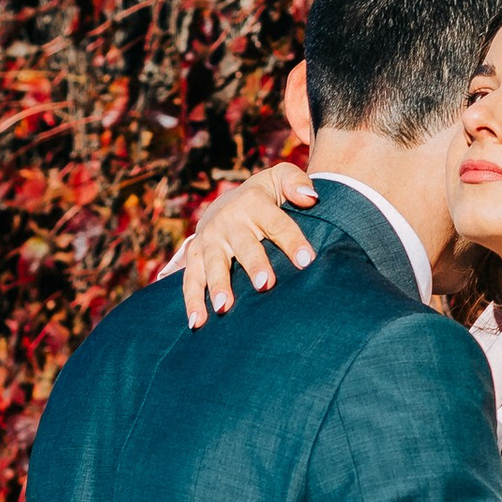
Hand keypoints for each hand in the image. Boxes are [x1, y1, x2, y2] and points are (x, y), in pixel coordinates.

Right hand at [180, 165, 318, 327]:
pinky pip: (190, 279)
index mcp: (253, 203)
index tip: (307, 261)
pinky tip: (197, 323)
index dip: (292, 240)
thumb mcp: (279, 178)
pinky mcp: (195, 257)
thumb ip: (296, 182)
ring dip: (217, 285)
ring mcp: (209, 240)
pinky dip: (191, 300)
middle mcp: (228, 221)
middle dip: (253, 264)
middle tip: (265, 284)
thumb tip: (311, 198)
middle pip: (243, 245)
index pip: (277, 223)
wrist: (228, 202)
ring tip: (224, 307)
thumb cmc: (265, 196)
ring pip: (212, 264)